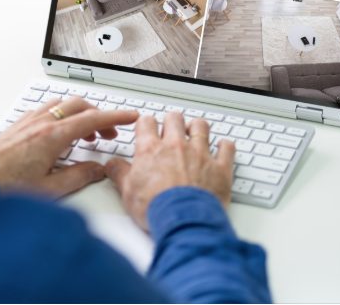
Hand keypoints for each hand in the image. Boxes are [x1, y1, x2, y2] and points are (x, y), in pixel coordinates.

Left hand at [0, 97, 137, 197]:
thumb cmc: (6, 186)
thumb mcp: (49, 189)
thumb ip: (78, 177)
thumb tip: (97, 169)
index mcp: (53, 136)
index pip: (93, 120)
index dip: (116, 116)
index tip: (131, 116)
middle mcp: (41, 123)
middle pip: (80, 107)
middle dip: (100, 116)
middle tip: (110, 134)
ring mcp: (28, 121)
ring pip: (62, 105)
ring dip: (80, 115)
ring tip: (87, 136)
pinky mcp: (18, 125)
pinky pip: (46, 109)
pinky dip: (61, 115)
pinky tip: (59, 132)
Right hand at [106, 112, 234, 230]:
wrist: (184, 222)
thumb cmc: (156, 208)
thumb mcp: (128, 193)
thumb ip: (119, 174)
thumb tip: (112, 166)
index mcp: (152, 150)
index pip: (147, 122)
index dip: (146, 124)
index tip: (146, 129)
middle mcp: (176, 146)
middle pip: (174, 118)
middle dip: (171, 122)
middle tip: (170, 130)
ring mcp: (200, 155)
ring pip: (201, 127)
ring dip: (197, 128)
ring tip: (194, 133)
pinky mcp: (220, 168)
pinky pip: (227, 148)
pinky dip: (225, 146)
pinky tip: (222, 147)